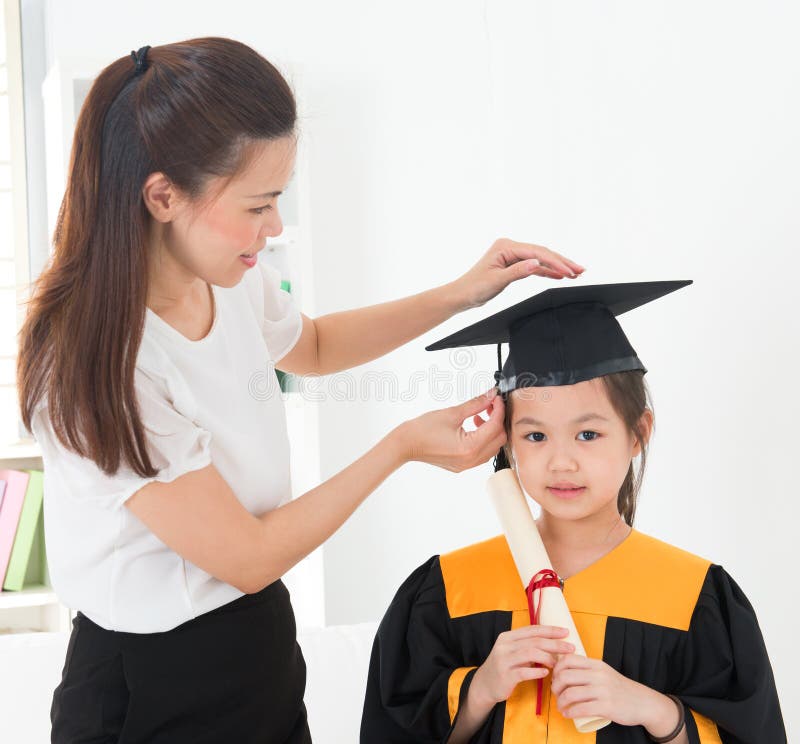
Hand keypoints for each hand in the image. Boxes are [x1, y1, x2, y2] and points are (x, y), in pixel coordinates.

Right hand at [396, 388, 505, 471]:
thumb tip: (491, 395)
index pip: (495, 426)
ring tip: (478, 417)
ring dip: (491, 431)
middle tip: (489, 405)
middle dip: (497, 420)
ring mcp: (467, 465)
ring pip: (492, 447)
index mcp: (470, 447)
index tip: (496, 398)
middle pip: (499, 439)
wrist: (406, 444)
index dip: (498, 409)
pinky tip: (472, 428)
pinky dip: (483, 440)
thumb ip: (476, 403)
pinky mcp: (462, 466)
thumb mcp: (452, 412)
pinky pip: (482, 453)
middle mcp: (471, 460)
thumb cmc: (423, 429)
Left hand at [452, 238, 585, 309]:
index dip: (555, 261)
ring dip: (557, 266)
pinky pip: (534, 267)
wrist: (462, 295)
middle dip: (562, 262)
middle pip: (542, 253)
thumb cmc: (474, 287)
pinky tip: (560, 275)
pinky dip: (547, 271)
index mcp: (505, 246)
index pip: (536, 252)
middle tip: (580, 269)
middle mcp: (510, 247)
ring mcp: (512, 256)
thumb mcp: (497, 280)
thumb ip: (518, 272)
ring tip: (576, 273)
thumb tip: (537, 264)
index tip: (569, 270)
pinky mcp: (513, 265)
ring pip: (540, 260)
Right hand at [470, 625, 574, 706]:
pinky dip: (537, 671)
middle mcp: (505, 645)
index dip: (550, 630)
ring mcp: (503, 660)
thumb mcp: (513, 651)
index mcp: (508, 636)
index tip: (566, 632)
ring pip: (530, 653)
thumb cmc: (505, 666)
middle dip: (555, 644)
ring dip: (547, 657)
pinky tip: (546, 673)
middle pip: (534, 641)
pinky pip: (524, 672)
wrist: (484, 684)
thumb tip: (554, 643)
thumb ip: (528, 646)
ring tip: (557, 663)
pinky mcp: (505, 675)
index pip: (532, 629)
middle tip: (570, 648)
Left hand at [551, 654, 681, 732]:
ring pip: (571, 693)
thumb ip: (588, 669)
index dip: (556, 669)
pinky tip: (567, 714)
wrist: (643, 702)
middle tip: (556, 695)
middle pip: (565, 676)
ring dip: (560, 702)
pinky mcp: (607, 706)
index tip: (555, 679)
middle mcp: (598, 675)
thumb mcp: (604, 672)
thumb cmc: (619, 688)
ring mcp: (602, 691)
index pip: (568, 660)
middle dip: (555, 687)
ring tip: (561, 707)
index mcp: (596, 664)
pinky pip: (581, 709)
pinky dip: (570, 712)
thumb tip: (563, 670)